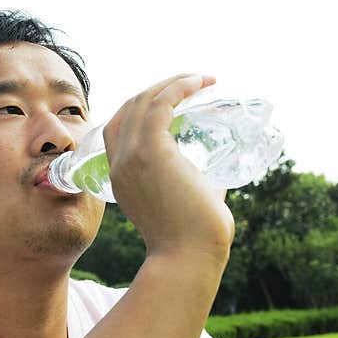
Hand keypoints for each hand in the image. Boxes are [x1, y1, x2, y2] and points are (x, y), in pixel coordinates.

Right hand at [101, 74, 234, 261]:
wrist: (188, 258)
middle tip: (193, 85)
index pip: (119, 128)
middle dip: (159, 89)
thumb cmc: (193, 239)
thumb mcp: (187, 202)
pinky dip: (180, 88)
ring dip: (173, 83)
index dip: (143, 108)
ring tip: (201, 79)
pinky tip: (200, 83)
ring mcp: (132, 156)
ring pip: (143, 100)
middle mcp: (120, 164)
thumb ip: (196, 183)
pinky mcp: (151, 152)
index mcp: (121, 177)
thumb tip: (218, 174)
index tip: (175, 103)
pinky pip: (161, 104)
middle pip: (129, 108)